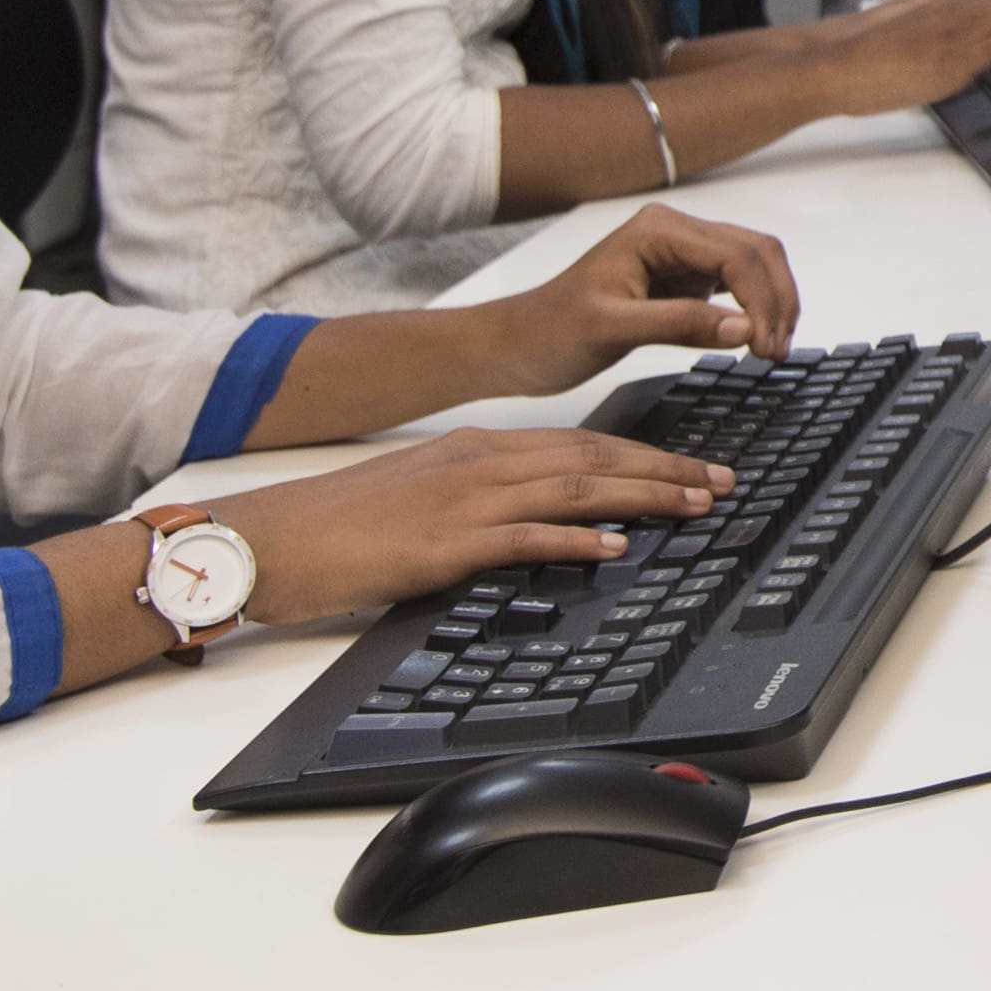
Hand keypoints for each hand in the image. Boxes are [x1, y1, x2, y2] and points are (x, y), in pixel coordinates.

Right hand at [222, 424, 735, 626]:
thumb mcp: (422, 499)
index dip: (642, 455)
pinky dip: (573, 538)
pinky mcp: (441, 542)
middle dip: (664, 470)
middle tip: (721, 483)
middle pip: (590, 457)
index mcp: (475, 450)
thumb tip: (542, 526)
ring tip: (693, 506)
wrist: (269, 536)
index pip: (578, 444)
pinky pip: (520, 536)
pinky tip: (612, 546)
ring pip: (572, 487)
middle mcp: (477, 464)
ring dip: (641, 496)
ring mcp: (461, 500)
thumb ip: (482, 504)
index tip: (692, 469)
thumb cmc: (339, 526)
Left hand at [493, 205, 801, 392]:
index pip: (735, 255)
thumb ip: (679, 324)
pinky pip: (736, 287)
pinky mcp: (683, 281)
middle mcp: (675, 233)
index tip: (765, 346)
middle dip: (777, 299)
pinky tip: (754, 340)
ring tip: (772, 350)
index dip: (761, 300)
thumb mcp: (611, 329)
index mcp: (657, 230)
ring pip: (754, 266)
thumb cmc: (549, 331)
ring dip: (773, 304)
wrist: (516, 346)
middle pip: (756, 252)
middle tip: (776, 351)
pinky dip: (755, 311)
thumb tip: (744, 329)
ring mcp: (682, 255)